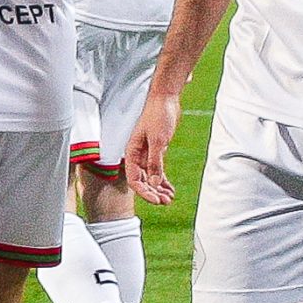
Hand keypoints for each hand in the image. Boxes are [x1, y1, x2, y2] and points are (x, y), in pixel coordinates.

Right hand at [126, 91, 180, 205]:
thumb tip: (155, 183)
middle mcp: (137, 156)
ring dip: (159, 189)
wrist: (165, 100)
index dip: (144, 192)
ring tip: (170, 199)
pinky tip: (170, 190)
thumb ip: (155, 162)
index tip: (156, 200)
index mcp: (132, 153)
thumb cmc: (158, 116)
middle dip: (153, 193)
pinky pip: (158, 171)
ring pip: (150, 178)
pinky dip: (163, 181)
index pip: (134, 179)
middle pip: (142, 181)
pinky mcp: (156, 152)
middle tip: (166, 202)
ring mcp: (146, 154)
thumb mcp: (158, 141)